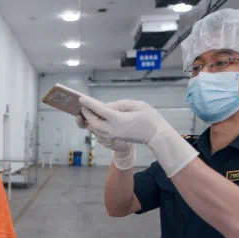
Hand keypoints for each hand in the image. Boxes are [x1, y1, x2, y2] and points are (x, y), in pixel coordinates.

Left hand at [79, 97, 197, 176]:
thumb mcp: (137, 105)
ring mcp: (114, 136)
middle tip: (82, 105)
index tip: (81, 99)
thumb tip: (107, 106)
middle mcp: (113, 130)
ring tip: (85, 111)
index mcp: (119, 120)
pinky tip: (94, 119)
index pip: (99, 110)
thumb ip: (120, 104)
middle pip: (93, 122)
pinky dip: (95, 126)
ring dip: (89, 121)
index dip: (89, 104)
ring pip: (95, 129)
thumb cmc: (150, 118)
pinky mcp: (115, 138)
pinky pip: (100, 133)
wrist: (157, 136)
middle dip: (86, 113)